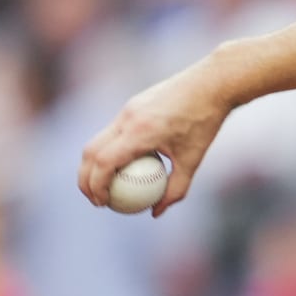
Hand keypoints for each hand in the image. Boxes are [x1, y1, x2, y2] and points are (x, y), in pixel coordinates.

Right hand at [78, 63, 231, 216]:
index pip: (105, 162)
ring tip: (103, 185)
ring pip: (98, 140)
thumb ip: (175, 189)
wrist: (210, 84)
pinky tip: (122, 165)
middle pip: (90, 152)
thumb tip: (156, 212)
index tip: (102, 203)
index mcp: (140, 132)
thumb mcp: (194, 160)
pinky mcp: (131, 104)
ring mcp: (127, 109)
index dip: (96, 186)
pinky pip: (113, 131)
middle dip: (85, 179)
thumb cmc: (205, 123)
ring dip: (94, 164)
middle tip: (95, 199)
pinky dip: (109, 150)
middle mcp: (127, 119)